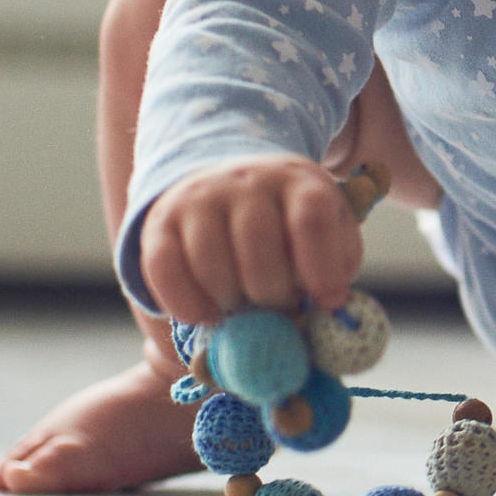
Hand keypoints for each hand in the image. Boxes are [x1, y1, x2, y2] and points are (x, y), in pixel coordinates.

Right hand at [141, 155, 363, 324]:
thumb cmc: (289, 225)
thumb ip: (335, 266)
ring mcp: (200, 197)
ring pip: (210, 261)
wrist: (232, 184)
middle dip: (272, 293)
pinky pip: (163, 268)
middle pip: (258, 245)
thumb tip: (331, 308)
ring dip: (230, 301)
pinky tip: (206, 315)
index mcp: (299, 181)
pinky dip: (184, 303)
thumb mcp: (327, 232)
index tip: (328, 302)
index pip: (311, 218)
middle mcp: (247, 181)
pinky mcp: (160, 221)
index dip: (322, 268)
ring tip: (244, 309)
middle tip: (279, 310)